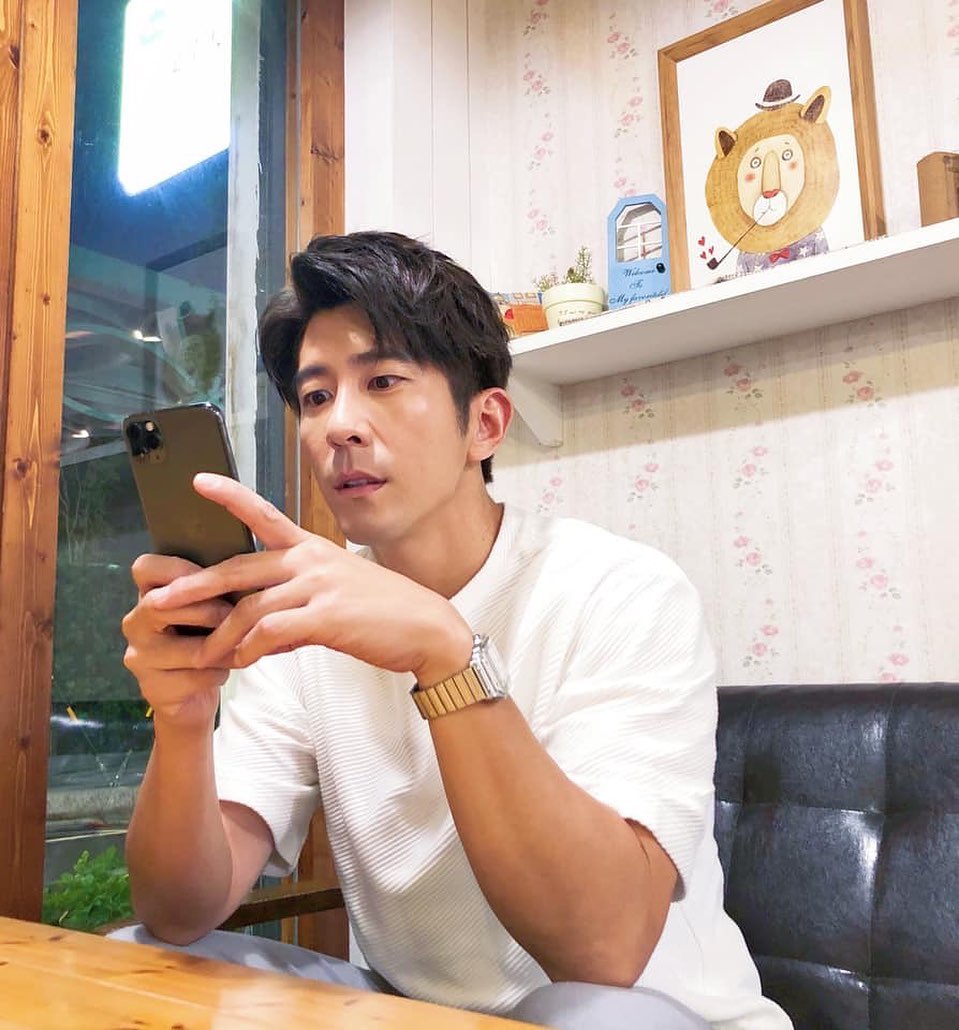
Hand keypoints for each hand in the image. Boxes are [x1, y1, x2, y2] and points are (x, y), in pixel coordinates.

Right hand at [122, 554, 235, 731]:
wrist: (193, 696)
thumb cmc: (206, 640)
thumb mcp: (209, 607)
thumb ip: (215, 586)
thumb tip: (249, 567)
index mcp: (148, 595)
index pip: (145, 568)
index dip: (179, 569)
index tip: (215, 576)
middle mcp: (135, 623)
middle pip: (163, 604)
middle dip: (211, 609)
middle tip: (240, 614)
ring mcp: (139, 657)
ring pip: (189, 648)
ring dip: (224, 647)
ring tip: (243, 645)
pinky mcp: (152, 687)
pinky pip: (195, 676)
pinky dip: (219, 673)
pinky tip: (225, 670)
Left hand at [150, 474, 472, 683]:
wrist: (427, 628)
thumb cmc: (383, 612)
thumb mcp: (338, 594)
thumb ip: (297, 605)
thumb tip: (263, 632)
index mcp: (312, 548)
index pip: (264, 514)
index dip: (229, 497)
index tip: (197, 482)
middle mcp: (310, 560)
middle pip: (239, 566)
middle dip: (194, 585)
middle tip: (158, 601)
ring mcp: (319, 586)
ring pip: (251, 607)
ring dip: (221, 637)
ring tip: (202, 656)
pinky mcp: (327, 616)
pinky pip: (273, 632)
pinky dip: (251, 650)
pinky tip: (242, 663)